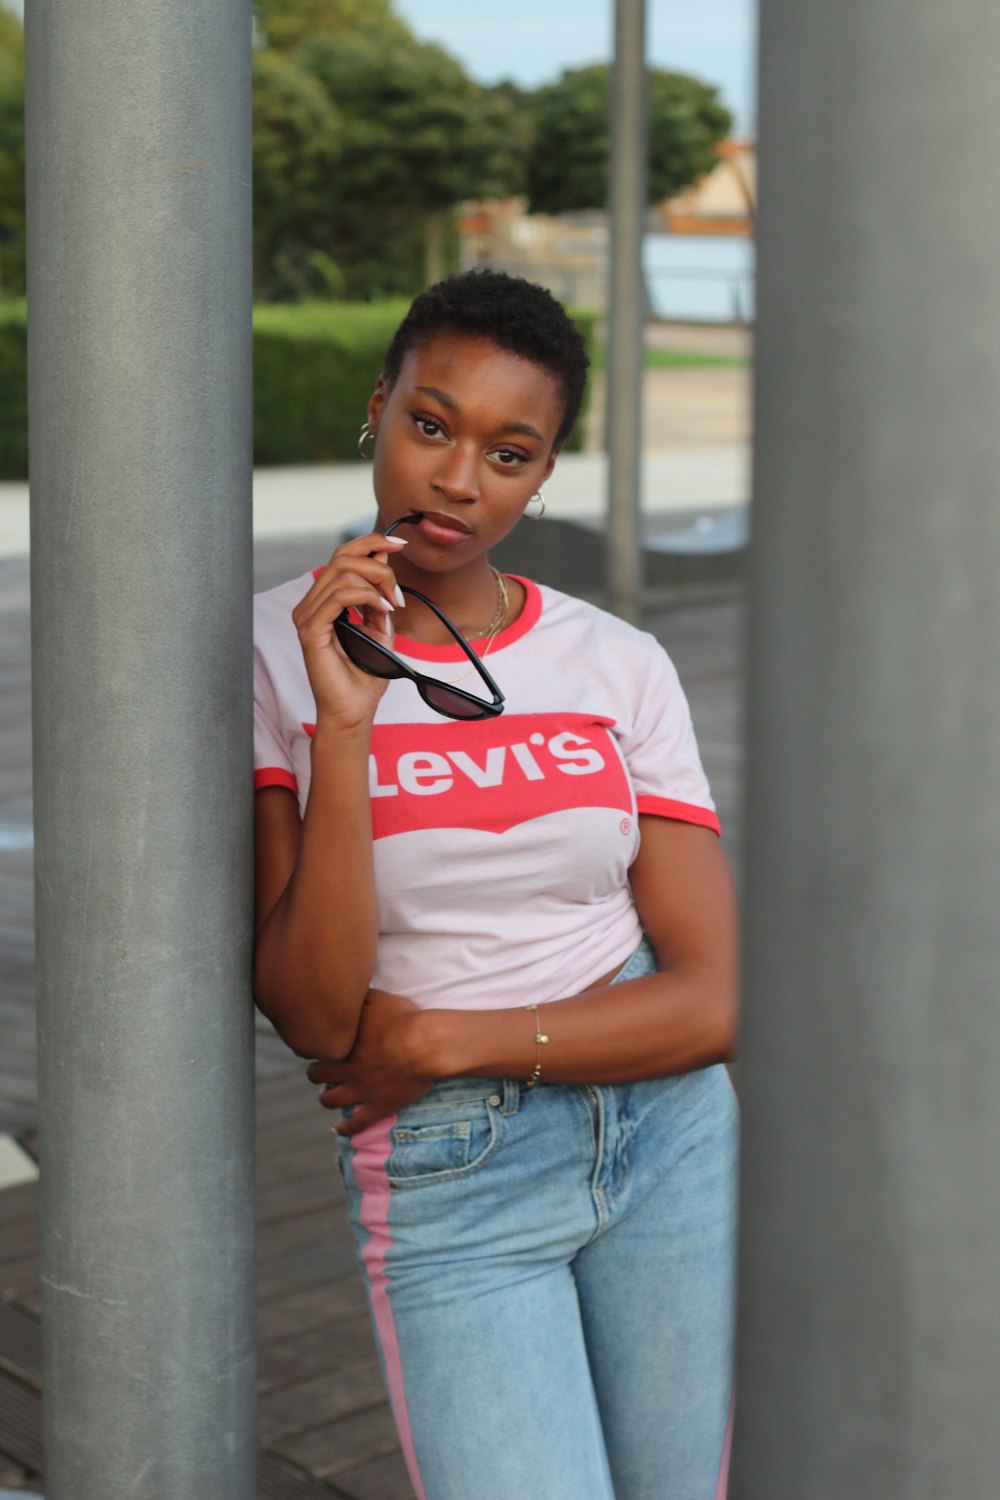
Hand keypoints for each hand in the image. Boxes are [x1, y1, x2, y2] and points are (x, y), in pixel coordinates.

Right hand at [292, 531, 407, 731]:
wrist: (354, 710)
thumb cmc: (364, 674)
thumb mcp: (380, 626)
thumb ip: (379, 594)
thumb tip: (383, 557)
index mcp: (325, 600)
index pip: (342, 556)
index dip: (371, 543)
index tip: (400, 545)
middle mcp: (311, 603)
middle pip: (342, 557)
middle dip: (378, 565)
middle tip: (397, 592)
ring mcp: (307, 615)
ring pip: (342, 572)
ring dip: (377, 583)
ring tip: (392, 605)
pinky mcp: (310, 630)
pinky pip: (338, 595)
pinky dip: (365, 596)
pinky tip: (382, 609)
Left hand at [306, 988, 436, 1137]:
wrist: (427, 1045)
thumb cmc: (406, 1018)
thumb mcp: (379, 998)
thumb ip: (360, 997)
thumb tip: (347, 991)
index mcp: (346, 1043)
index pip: (319, 1047)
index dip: (317, 1046)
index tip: (321, 1044)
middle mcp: (347, 1068)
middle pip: (317, 1074)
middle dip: (316, 1072)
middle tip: (321, 1071)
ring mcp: (362, 1090)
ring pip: (330, 1100)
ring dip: (326, 1098)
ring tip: (327, 1096)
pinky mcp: (379, 1106)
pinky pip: (357, 1124)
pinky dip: (346, 1130)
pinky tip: (339, 1131)